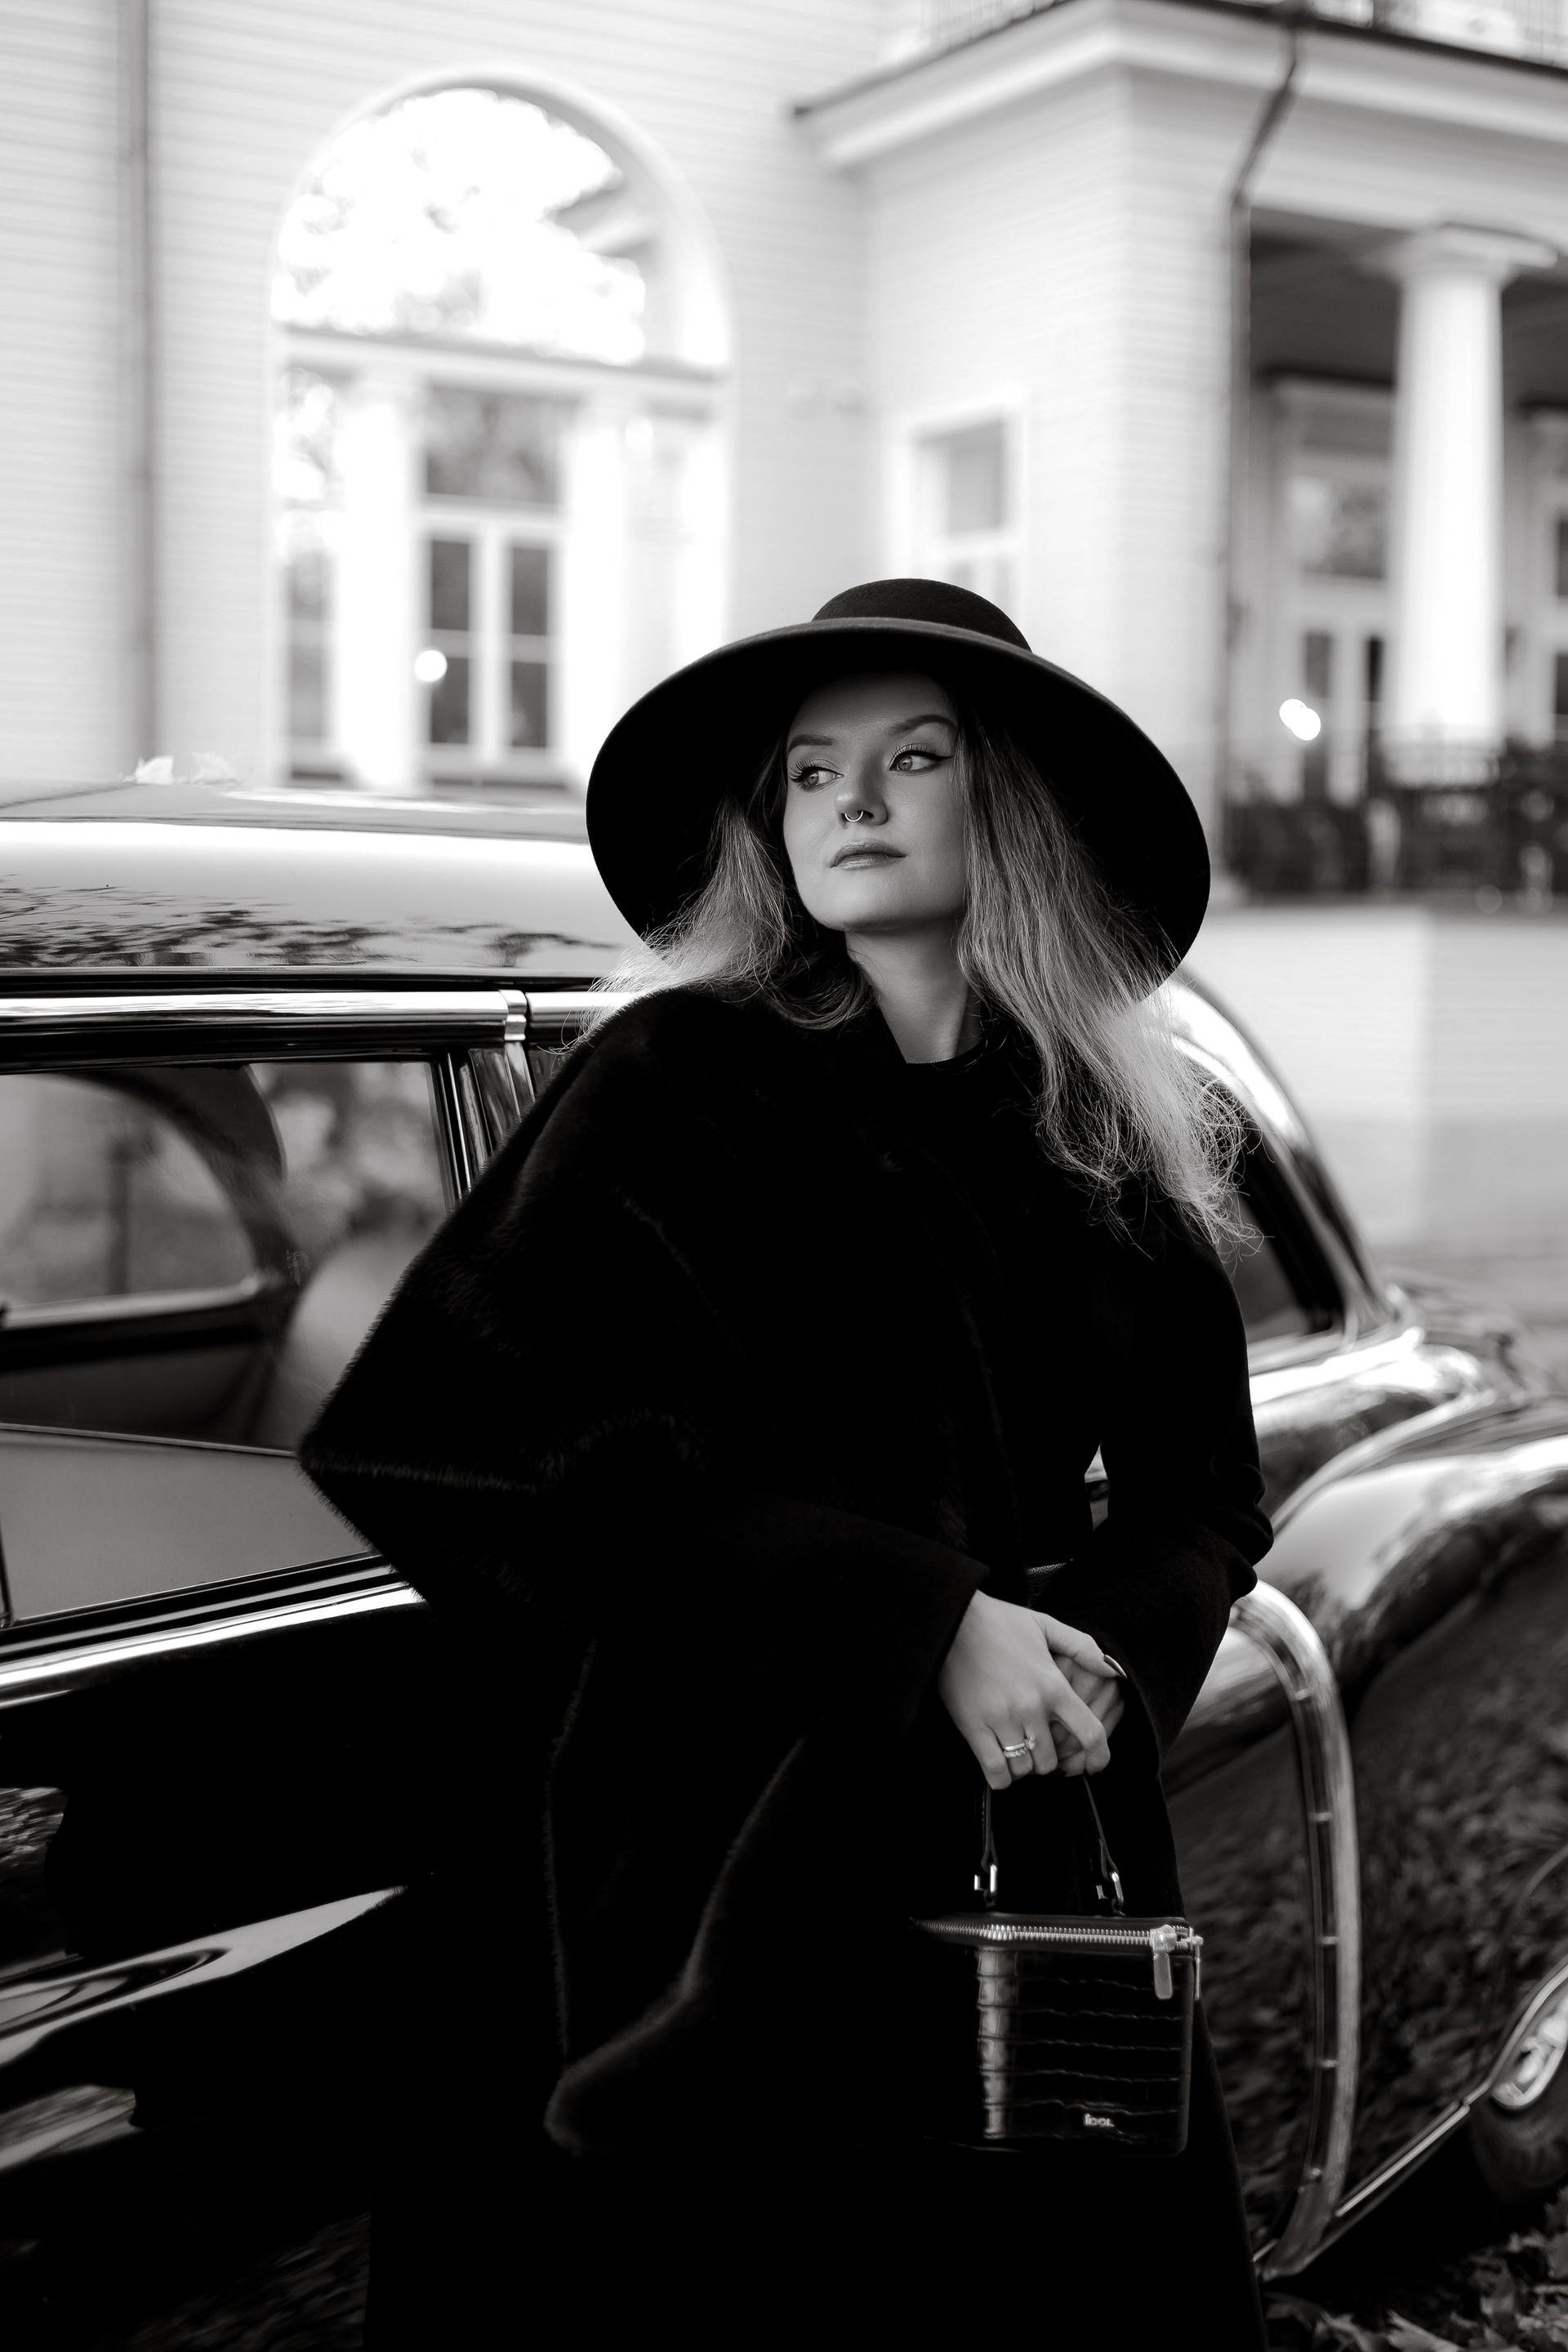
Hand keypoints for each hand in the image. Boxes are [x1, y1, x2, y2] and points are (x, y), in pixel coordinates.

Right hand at [938, 1593, 1120, 1790]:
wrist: (952, 1620)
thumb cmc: (998, 1621)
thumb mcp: (1045, 1625)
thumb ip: (1081, 1647)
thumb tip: (1113, 1669)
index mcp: (1052, 1684)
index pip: (1090, 1732)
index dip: (1099, 1755)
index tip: (1096, 1765)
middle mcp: (1031, 1706)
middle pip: (1051, 1760)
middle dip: (1048, 1761)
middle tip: (1039, 1751)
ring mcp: (1001, 1719)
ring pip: (1024, 1768)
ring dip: (1024, 1767)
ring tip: (1018, 1753)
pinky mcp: (973, 1726)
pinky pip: (994, 1770)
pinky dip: (1001, 1776)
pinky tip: (1000, 1766)